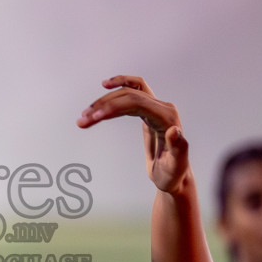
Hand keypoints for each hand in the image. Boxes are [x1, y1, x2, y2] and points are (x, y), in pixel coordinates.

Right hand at [78, 76, 190, 193]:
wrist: (174, 176)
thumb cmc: (173, 174)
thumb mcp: (176, 167)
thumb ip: (179, 149)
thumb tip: (175, 131)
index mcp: (168, 118)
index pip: (136, 103)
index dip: (113, 107)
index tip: (94, 118)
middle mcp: (163, 108)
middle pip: (129, 96)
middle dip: (104, 105)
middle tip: (83, 120)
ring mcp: (156, 107)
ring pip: (128, 92)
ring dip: (105, 100)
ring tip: (85, 114)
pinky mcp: (149, 110)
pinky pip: (133, 91)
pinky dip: (118, 87)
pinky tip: (106, 86)